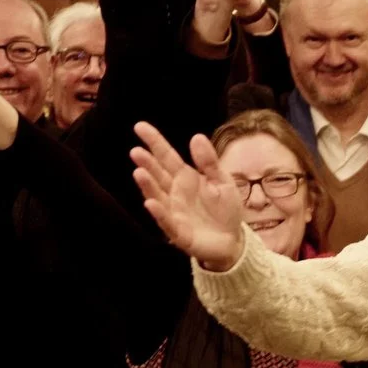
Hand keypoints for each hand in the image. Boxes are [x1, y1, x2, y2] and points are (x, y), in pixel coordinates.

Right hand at [131, 122, 247, 270]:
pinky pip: (167, 222)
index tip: (139, 126)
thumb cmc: (224, 210)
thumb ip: (209, 162)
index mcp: (185, 178)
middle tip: (135, 151)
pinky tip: (150, 203)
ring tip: (139, 172)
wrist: (232, 241)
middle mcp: (174, 193)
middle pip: (158, 175)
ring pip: (158, 196)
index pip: (167, 157)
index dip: (154, 142)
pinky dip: (159, 213)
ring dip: (148, 186)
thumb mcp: (222, 181)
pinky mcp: (179, 233)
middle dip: (147, 164)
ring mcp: (174, 212)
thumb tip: (196, 136)